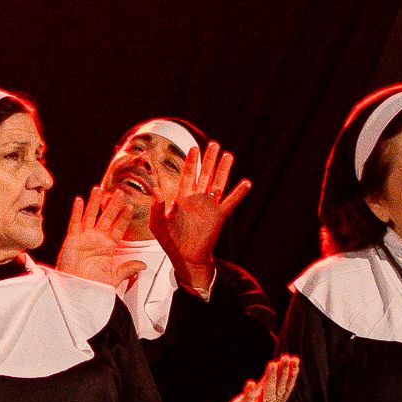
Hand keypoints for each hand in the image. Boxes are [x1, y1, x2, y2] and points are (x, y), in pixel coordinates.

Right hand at [54, 186, 146, 291]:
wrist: (77, 291)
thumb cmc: (93, 286)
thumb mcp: (114, 278)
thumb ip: (127, 269)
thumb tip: (143, 265)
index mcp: (107, 247)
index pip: (118, 228)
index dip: (124, 218)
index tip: (130, 207)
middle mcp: (96, 240)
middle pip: (106, 218)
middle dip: (113, 205)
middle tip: (120, 192)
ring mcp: (84, 238)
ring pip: (91, 216)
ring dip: (94, 203)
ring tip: (99, 189)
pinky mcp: (72, 240)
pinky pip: (75, 223)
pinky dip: (77, 212)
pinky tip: (80, 200)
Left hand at [151, 143, 249, 295]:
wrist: (185, 257)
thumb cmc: (170, 241)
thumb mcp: (157, 224)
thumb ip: (156, 207)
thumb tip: (155, 190)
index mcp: (182, 198)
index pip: (187, 175)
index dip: (191, 162)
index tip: (194, 148)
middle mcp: (197, 199)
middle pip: (204, 174)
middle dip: (209, 159)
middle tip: (214, 144)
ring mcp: (209, 206)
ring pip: (218, 183)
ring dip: (223, 170)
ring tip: (228, 155)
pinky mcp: (219, 216)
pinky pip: (230, 202)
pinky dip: (238, 193)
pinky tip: (246, 183)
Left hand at [206, 353, 300, 401]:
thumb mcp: (255, 396)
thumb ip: (264, 385)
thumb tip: (275, 365)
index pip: (285, 390)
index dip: (291, 375)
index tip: (295, 359)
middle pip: (279, 393)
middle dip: (283, 374)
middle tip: (286, 358)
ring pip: (266, 399)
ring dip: (270, 380)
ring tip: (272, 364)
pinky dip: (250, 396)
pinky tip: (250, 383)